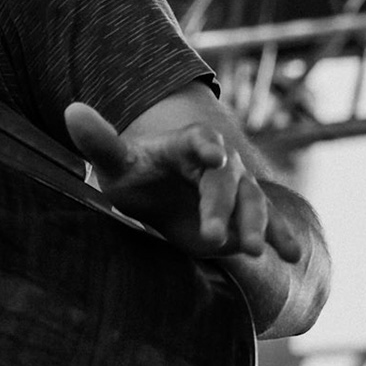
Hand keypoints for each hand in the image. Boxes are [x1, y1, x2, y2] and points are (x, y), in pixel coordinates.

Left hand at [64, 100, 301, 263]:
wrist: (157, 190)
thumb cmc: (135, 173)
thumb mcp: (115, 160)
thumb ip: (99, 140)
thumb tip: (71, 110)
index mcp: (185, 144)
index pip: (197, 141)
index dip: (205, 146)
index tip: (212, 155)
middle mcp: (217, 163)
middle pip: (224, 181)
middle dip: (220, 207)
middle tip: (213, 236)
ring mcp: (236, 188)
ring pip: (251, 203)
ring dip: (256, 225)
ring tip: (253, 251)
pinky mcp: (245, 215)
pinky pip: (269, 222)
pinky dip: (283, 235)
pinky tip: (294, 255)